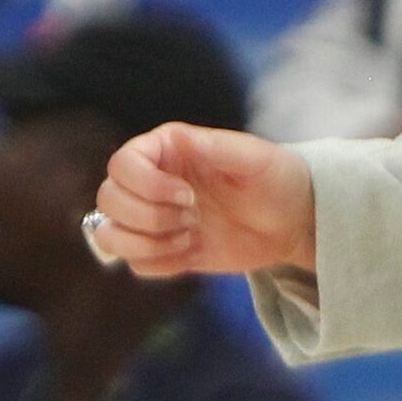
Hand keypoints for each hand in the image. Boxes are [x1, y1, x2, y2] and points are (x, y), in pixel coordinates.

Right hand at [93, 124, 316, 276]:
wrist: (293, 222)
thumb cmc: (277, 179)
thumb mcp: (255, 158)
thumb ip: (215, 147)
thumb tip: (177, 137)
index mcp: (169, 151)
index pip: (121, 165)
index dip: (144, 185)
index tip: (187, 195)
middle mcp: (152, 182)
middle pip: (108, 200)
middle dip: (148, 215)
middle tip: (193, 215)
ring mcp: (154, 218)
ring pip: (110, 235)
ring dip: (147, 241)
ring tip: (190, 233)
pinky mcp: (162, 250)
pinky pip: (134, 263)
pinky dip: (159, 262)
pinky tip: (191, 249)